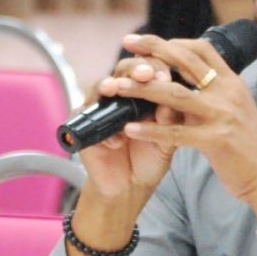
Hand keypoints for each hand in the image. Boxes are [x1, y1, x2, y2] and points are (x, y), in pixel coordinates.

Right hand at [63, 50, 188, 255]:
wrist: (129, 188)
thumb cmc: (149, 159)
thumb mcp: (167, 138)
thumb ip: (171, 119)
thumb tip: (173, 95)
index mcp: (144, 94)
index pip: (150, 69)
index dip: (159, 67)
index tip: (170, 73)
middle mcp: (121, 95)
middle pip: (125, 69)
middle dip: (136, 68)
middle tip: (147, 74)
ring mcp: (101, 108)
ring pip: (102, 85)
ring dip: (112, 85)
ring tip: (118, 89)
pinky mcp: (83, 125)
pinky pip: (88, 116)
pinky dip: (102, 125)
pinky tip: (117, 137)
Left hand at [109, 32, 256, 220]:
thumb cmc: (250, 148)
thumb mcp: (236, 111)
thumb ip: (212, 96)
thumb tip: (184, 84)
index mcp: (233, 83)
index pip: (202, 49)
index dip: (174, 41)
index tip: (151, 42)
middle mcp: (228, 92)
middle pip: (185, 60)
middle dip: (153, 48)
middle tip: (127, 43)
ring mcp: (222, 115)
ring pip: (174, 93)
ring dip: (141, 88)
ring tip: (117, 86)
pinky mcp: (216, 140)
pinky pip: (176, 132)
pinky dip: (150, 130)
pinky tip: (130, 129)